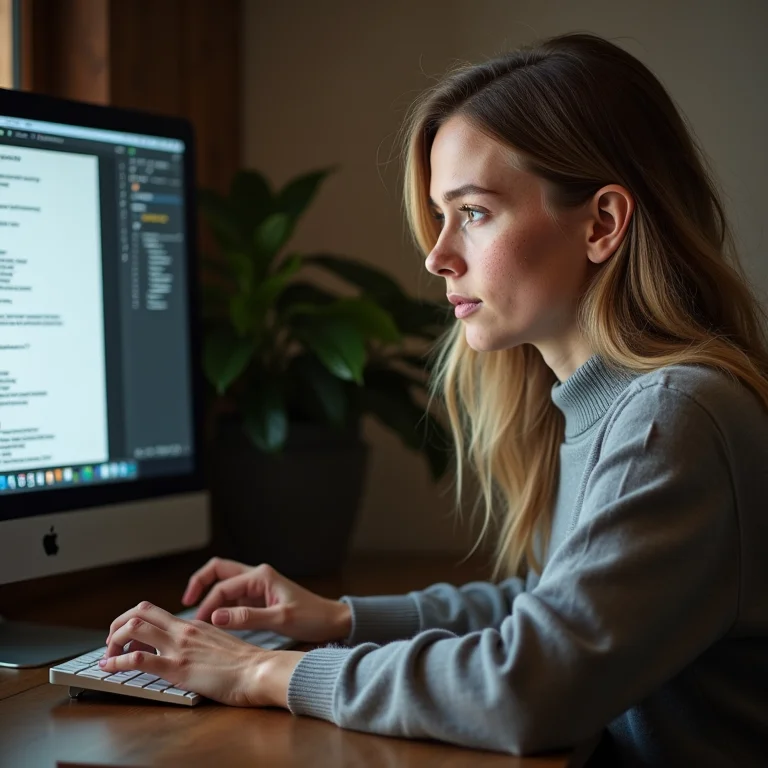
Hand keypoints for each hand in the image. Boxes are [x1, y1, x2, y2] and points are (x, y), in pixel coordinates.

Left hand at [101, 601, 303, 706]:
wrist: (259, 670)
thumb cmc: (246, 663)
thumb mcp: (219, 644)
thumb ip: (202, 642)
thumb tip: (191, 650)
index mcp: (193, 624)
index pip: (155, 611)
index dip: (133, 620)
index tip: (127, 635)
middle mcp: (183, 630)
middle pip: (139, 612)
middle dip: (117, 624)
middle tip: (111, 642)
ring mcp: (179, 647)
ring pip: (134, 628)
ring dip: (113, 641)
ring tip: (107, 656)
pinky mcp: (177, 667)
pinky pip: (138, 659)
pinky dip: (117, 662)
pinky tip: (109, 669)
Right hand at [182, 557, 351, 643]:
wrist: (331, 620)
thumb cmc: (312, 617)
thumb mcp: (280, 619)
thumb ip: (247, 618)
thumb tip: (216, 618)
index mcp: (261, 576)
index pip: (224, 586)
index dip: (207, 604)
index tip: (197, 623)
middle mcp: (257, 576)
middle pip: (219, 571)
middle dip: (200, 583)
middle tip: (186, 603)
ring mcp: (256, 587)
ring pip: (224, 584)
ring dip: (209, 596)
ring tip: (196, 617)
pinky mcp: (258, 599)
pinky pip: (232, 598)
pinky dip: (219, 606)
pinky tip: (213, 623)